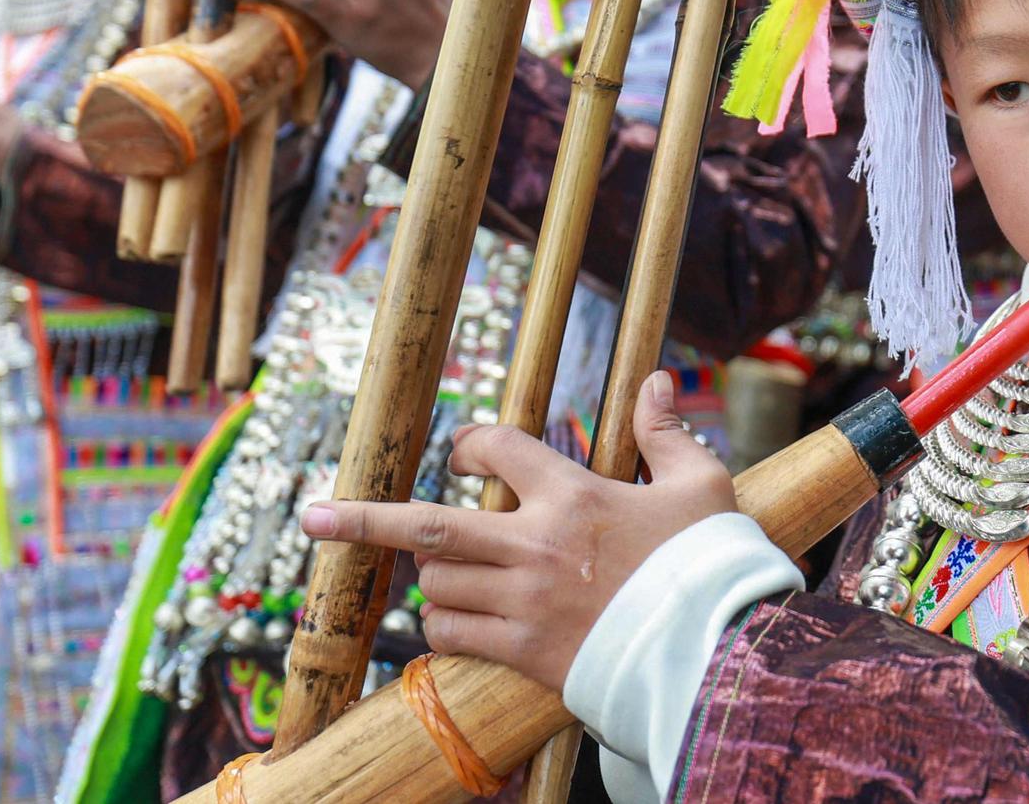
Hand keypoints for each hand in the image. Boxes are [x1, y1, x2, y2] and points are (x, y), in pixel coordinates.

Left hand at [300, 371, 737, 690]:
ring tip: (454, 572)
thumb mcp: (700, 484)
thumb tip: (656, 380)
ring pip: (437, 582)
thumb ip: (666, 433)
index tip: (460, 454)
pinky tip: (461, 620)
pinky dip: (445, 625)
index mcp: (573, 494)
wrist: (715, 646)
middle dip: (362, 518)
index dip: (469, 445)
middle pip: (427, 523)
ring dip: (435, 575)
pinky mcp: (523, 649)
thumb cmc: (710, 562)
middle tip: (313, 516)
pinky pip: (453, 634)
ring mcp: (524, 600)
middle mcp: (536, 544)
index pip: (495, 449)